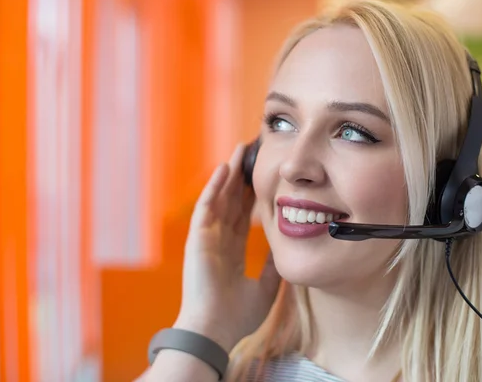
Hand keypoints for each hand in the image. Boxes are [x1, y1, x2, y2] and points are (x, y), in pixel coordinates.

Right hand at [175, 143, 280, 351]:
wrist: (214, 331)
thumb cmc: (236, 316)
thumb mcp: (265, 288)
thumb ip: (272, 267)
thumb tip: (284, 250)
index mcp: (231, 252)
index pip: (243, 217)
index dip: (253, 196)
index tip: (266, 178)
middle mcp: (218, 241)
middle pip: (232, 202)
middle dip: (243, 178)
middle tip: (254, 154)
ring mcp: (206, 238)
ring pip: (220, 198)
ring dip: (229, 174)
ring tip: (240, 150)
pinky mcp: (197, 237)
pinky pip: (207, 205)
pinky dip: (215, 186)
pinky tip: (225, 168)